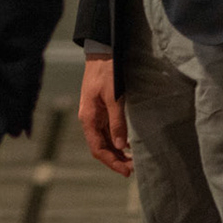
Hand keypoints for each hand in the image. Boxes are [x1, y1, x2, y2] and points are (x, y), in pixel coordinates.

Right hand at [78, 54, 131, 176]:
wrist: (102, 51)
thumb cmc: (107, 72)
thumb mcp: (113, 97)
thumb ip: (117, 122)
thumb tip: (120, 145)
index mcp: (89, 118)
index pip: (98, 148)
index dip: (111, 162)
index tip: (127, 170)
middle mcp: (89, 119)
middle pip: (100, 146)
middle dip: (115, 159)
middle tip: (134, 168)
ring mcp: (95, 114)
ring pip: (104, 140)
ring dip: (116, 150)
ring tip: (132, 159)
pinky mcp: (101, 108)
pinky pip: (107, 130)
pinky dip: (116, 139)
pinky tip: (127, 143)